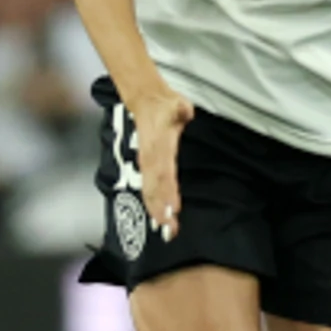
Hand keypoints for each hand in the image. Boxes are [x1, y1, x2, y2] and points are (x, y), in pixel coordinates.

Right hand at [129, 88, 194, 238]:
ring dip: (156, 211)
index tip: (174, 207)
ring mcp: (147, 163)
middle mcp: (150, 158)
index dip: (168, 191)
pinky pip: (148, 188)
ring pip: (149, 191)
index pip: (164, 172)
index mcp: (158, 146)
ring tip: (165, 229)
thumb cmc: (166, 107)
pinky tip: (159, 219)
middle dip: (161, 209)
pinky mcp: (146, 166)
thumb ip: (180, 110)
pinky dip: (153, 204)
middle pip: (155, 188)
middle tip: (170, 229)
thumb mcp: (176, 105)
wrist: (146, 101)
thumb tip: (184, 112)